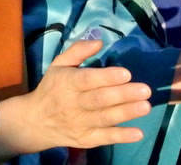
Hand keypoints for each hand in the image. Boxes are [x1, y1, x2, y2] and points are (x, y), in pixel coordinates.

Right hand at [0, 40, 151, 158]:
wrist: (35, 121)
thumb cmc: (52, 87)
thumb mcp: (59, 64)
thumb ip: (78, 51)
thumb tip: (99, 41)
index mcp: (67, 82)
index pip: (87, 79)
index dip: (106, 77)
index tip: (126, 73)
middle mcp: (73, 104)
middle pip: (99, 100)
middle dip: (123, 95)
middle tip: (145, 90)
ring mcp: (80, 124)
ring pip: (104, 118)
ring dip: (126, 113)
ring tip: (145, 106)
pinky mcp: (85, 139)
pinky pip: (104, 138)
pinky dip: (121, 137)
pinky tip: (138, 133)